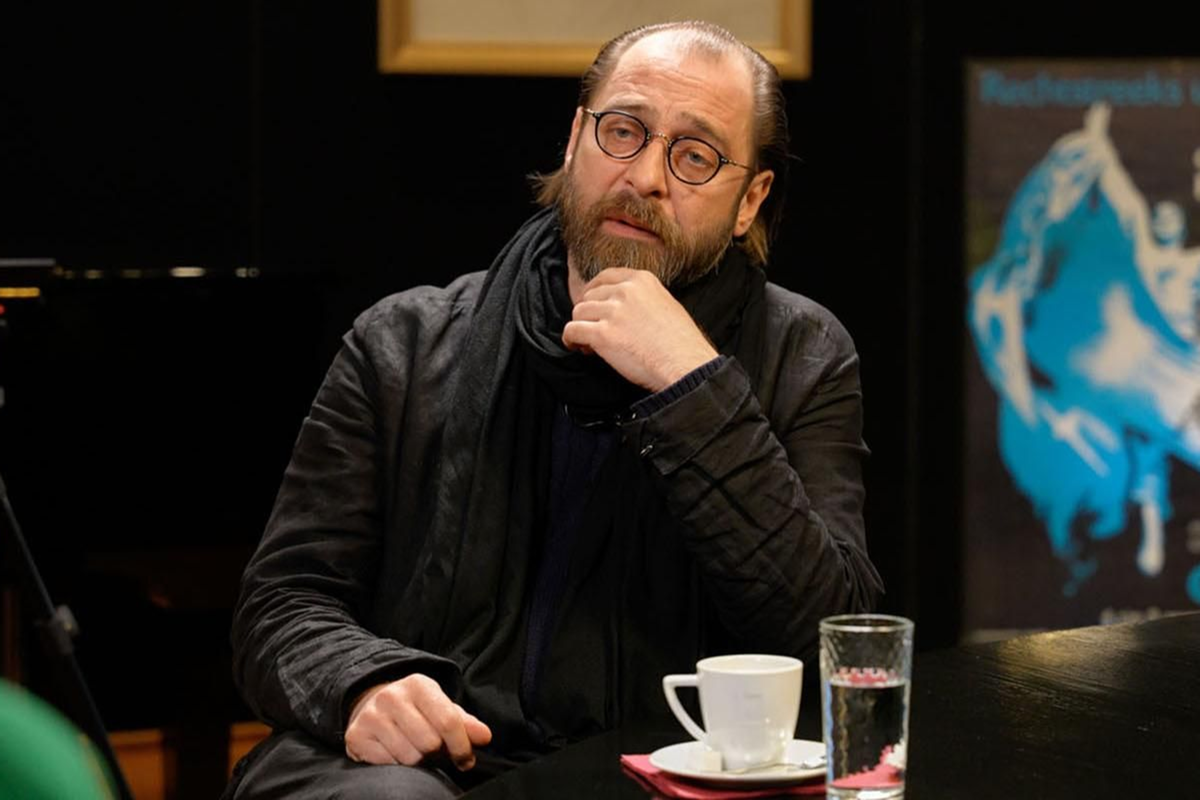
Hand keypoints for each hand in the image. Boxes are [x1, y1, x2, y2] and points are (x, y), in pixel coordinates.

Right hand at [344, 674, 491, 770]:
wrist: (371, 705)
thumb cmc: (416, 711)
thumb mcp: (442, 708)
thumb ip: (465, 723)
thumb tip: (485, 736)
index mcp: (419, 684)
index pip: (448, 721)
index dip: (462, 746)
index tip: (466, 760)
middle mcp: (392, 696)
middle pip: (429, 743)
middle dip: (437, 754)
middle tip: (434, 752)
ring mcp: (372, 715)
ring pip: (409, 757)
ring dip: (418, 762)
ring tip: (415, 750)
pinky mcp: (356, 735)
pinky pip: (388, 764)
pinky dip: (397, 765)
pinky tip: (395, 752)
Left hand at [562, 268, 717, 391]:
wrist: (685, 366)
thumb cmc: (681, 344)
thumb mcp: (666, 305)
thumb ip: (642, 299)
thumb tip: (621, 307)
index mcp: (642, 280)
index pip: (606, 276)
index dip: (594, 292)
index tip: (593, 305)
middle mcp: (626, 291)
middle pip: (589, 296)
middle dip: (589, 314)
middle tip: (594, 331)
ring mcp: (613, 311)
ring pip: (578, 312)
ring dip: (580, 327)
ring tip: (589, 344)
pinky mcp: (603, 334)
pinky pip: (573, 331)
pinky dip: (571, 340)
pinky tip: (578, 347)